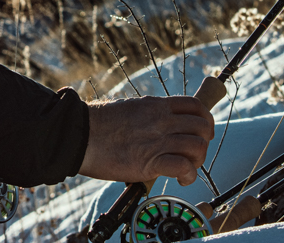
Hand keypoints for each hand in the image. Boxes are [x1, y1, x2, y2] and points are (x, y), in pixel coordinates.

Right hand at [78, 96, 214, 185]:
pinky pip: (184, 167)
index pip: (195, 106)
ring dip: (198, 160)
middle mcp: (161, 120)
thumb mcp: (128, 107)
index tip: (200, 132)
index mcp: (155, 105)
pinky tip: (181, 179)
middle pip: (202, 127)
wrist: (79, 135)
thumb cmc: (97, 124)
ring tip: (186, 168)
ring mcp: (157, 140)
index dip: (205, 120)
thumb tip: (155, 120)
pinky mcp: (150, 162)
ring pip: (198, 146)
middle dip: (204, 142)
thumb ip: (148, 114)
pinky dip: (189, 176)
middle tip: (193, 154)